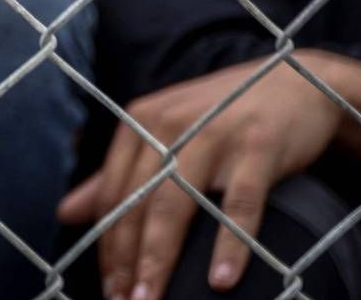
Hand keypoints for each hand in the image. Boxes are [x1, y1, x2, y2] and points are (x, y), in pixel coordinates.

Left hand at [59, 59, 345, 299]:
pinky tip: (219, 280)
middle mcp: (169, 124)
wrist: (295, 81)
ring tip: (152, 297)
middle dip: (128, 259)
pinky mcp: (257, 146)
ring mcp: (213, 133)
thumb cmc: (222, 116)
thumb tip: (65, 212)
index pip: (113, 193)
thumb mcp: (164, 135)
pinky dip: (229, 243)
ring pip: (177, 203)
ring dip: (162, 256)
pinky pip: (238, 202)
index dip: (108, 245)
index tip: (107, 288)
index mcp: (140, 123)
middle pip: (139, 202)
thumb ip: (117, 174)